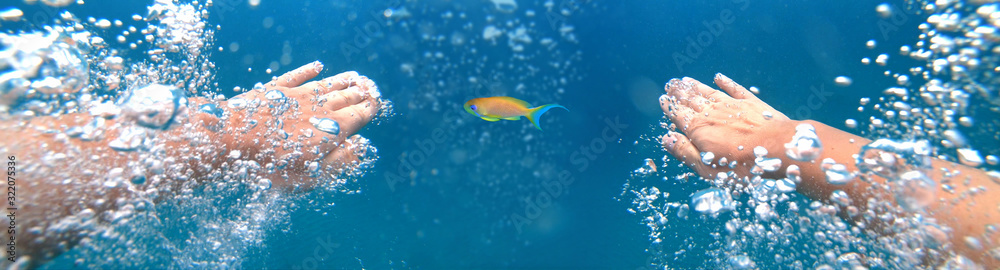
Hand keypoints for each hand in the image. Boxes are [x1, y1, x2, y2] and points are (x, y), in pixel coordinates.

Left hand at [212, 62, 383, 189]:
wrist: (232, 140)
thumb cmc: (272, 164)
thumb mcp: (312, 175)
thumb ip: (341, 160)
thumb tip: (362, 147)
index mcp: (332, 129)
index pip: (359, 114)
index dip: (370, 108)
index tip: (377, 103)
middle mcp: (319, 107)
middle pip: (345, 96)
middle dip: (360, 92)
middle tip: (370, 87)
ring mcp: (296, 95)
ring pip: (326, 84)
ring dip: (342, 80)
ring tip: (354, 76)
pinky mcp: (274, 90)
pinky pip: (296, 75)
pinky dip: (309, 70)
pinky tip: (317, 66)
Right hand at [659, 74, 793, 178]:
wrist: (775, 150)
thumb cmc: (739, 165)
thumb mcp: (706, 167)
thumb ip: (685, 152)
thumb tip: (666, 138)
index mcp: (698, 129)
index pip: (679, 114)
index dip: (669, 107)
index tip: (662, 99)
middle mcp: (711, 113)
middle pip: (691, 100)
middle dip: (679, 92)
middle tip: (670, 84)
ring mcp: (732, 105)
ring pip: (709, 92)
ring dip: (696, 86)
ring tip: (685, 80)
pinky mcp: (751, 104)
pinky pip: (735, 89)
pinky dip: (726, 82)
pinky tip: (718, 77)